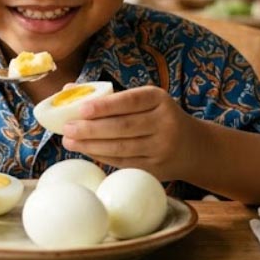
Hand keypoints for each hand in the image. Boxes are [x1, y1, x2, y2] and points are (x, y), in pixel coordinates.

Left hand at [60, 86, 192, 179]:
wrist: (194, 147)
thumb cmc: (157, 117)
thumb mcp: (144, 100)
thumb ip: (110, 96)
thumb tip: (68, 90)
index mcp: (159, 99)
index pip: (129, 101)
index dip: (105, 106)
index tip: (81, 109)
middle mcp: (164, 122)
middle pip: (122, 127)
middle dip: (90, 129)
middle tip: (66, 129)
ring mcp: (161, 148)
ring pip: (121, 148)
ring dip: (91, 145)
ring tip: (69, 141)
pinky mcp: (156, 168)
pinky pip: (124, 163)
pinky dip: (102, 156)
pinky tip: (86, 150)